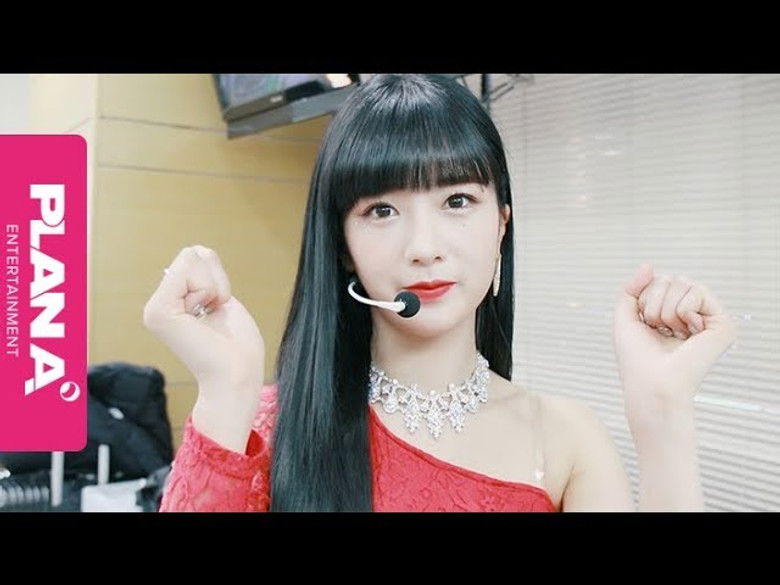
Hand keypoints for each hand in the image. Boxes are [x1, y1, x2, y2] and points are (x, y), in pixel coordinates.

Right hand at [142, 245, 265, 401]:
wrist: (238, 374)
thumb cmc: (238, 345)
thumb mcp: (222, 297)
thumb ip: (207, 275)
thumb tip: (197, 250)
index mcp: (172, 303)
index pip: (195, 257)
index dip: (218, 278)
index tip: (219, 308)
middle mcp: (158, 304)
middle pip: (192, 254)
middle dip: (216, 279)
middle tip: (216, 312)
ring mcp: (155, 308)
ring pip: (190, 258)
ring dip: (214, 286)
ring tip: (210, 315)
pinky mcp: (159, 311)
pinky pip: (187, 268)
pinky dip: (208, 288)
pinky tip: (204, 315)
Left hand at [613, 263, 737, 418]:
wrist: (649, 381)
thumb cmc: (636, 357)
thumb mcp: (625, 316)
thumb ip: (632, 288)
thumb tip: (649, 265)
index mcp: (671, 314)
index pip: (657, 281)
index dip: (643, 298)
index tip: (646, 324)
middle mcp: (691, 314)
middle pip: (669, 279)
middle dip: (653, 302)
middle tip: (658, 329)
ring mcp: (708, 318)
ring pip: (682, 282)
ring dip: (665, 309)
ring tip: (672, 333)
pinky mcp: (723, 324)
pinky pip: (697, 291)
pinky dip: (682, 310)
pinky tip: (688, 333)